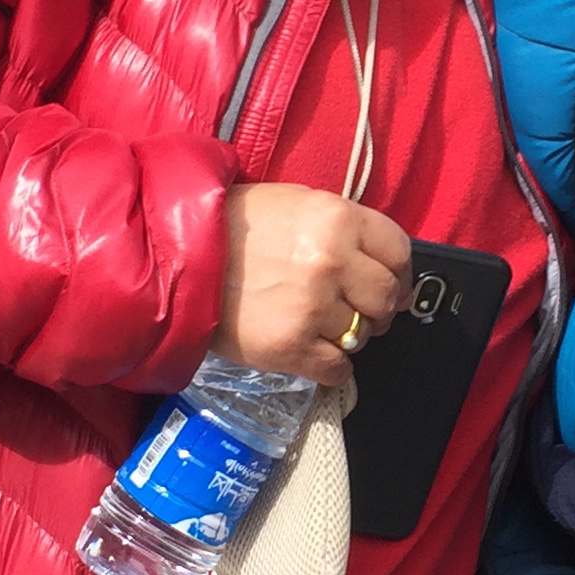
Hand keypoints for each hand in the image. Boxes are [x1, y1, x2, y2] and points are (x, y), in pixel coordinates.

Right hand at [215, 183, 412, 387]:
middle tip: (354, 312)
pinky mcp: (291, 346)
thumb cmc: (233, 227)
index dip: (398, 273)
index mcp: (338, 218)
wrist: (176, 257)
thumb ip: (342, 229)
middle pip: (386, 298)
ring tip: (316, 326)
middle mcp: (333, 261)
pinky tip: (310, 352)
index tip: (391, 286)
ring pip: (361, 337)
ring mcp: (313, 306)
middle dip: (376, 310)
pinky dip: (329, 367)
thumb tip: (384, 266)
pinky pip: (337, 370)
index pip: (398, 252)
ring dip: (346, 337)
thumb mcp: (296, 205)